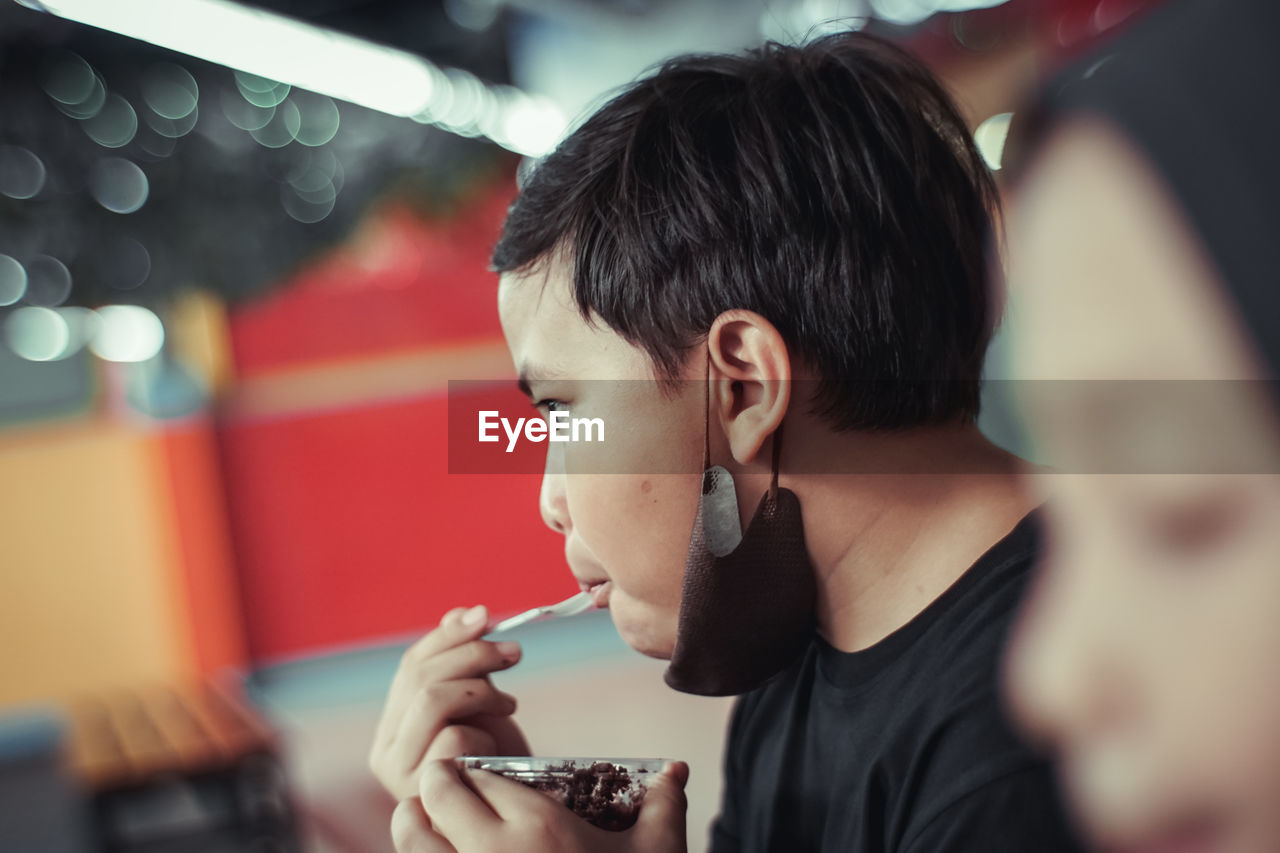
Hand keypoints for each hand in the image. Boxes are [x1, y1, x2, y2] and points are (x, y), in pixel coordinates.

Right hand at [370, 605, 531, 799]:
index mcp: (393, 722)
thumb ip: (464, 661)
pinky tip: (498, 742)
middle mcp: (385, 748)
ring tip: (510, 702)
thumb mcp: (479, 701)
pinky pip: (453, 738)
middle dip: (472, 654)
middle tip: (513, 653)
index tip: (486, 616)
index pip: (411, 665)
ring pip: (432, 699)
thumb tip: (463, 611)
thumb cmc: (494, 756)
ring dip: (480, 689)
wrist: (512, 808)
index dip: (448, 635)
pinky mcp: (424, 791)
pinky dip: (482, 730)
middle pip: (420, 677)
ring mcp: (399, 771)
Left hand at [390, 759, 690, 852]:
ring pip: (409, 839)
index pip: (478, 775)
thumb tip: (675, 770)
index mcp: (538, 827)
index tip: (476, 775)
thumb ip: (663, 805)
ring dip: (412, 823)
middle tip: (445, 789)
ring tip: (424, 821)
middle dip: (436, 785)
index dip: (473, 770)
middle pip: (434, 796)